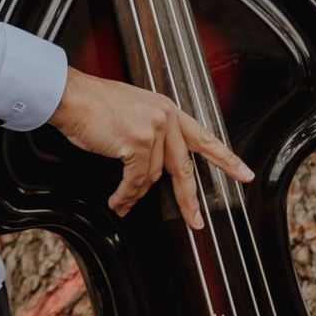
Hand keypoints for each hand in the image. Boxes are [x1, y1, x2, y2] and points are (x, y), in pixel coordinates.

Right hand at [49, 67, 253, 227]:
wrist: (71, 96)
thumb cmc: (93, 104)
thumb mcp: (131, 111)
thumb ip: (149, 133)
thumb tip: (149, 167)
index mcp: (167, 109)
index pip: (204, 137)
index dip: (226, 159)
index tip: (244, 174)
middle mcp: (165, 118)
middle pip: (184, 168)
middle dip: (189, 199)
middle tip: (196, 220)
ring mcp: (154, 130)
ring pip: (152, 177)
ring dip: (135, 194)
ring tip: (123, 203)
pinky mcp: (138, 143)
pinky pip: (135, 181)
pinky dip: (125, 195)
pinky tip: (118, 201)